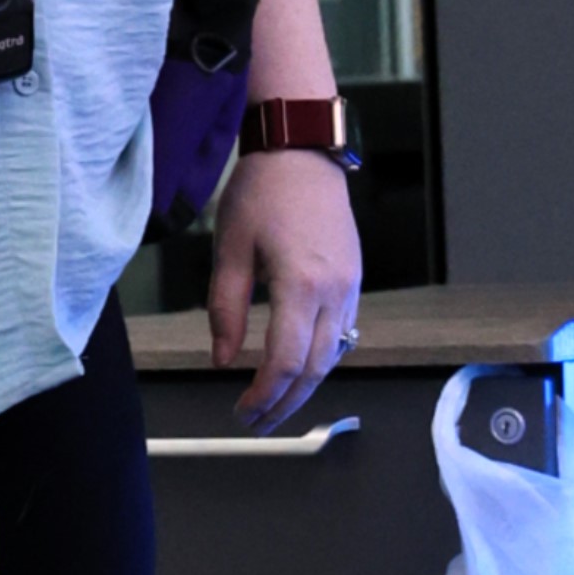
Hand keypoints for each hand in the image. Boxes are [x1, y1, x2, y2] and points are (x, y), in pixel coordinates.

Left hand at [209, 149, 362, 430]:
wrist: (302, 151)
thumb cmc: (262, 191)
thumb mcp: (229, 248)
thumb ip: (225, 308)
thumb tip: (220, 359)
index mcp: (301, 283)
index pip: (286, 361)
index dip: (264, 395)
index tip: (242, 411)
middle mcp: (334, 291)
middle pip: (315, 369)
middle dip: (285, 403)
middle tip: (256, 423)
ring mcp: (350, 286)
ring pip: (333, 355)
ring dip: (305, 387)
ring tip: (275, 404)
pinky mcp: (353, 279)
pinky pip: (341, 333)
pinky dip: (320, 359)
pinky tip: (298, 368)